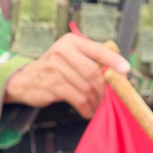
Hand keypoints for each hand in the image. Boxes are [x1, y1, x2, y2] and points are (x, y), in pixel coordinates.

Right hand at [4, 33, 129, 118]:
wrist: (25, 79)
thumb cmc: (57, 68)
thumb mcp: (71, 56)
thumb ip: (92, 60)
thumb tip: (120, 73)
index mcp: (72, 41)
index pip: (98, 50)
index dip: (114, 60)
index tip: (126, 70)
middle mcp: (62, 51)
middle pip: (93, 72)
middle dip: (104, 88)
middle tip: (107, 98)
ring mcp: (54, 67)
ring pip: (86, 87)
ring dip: (96, 100)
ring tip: (97, 106)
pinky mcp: (51, 84)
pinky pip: (77, 98)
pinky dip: (86, 108)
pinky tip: (88, 111)